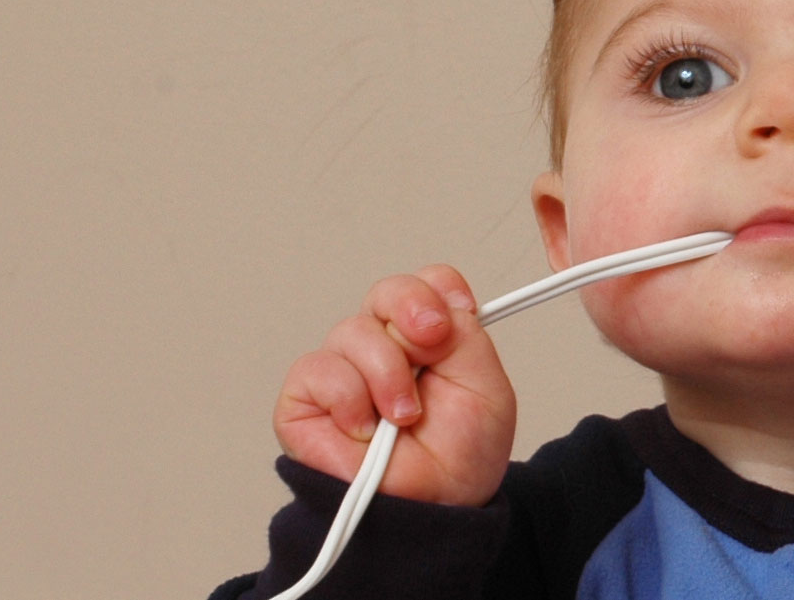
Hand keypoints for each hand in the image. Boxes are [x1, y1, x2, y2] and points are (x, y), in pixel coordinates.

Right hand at [273, 265, 515, 506]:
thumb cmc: (459, 458)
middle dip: (412, 311)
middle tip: (431, 344)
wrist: (434, 508)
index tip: (455, 318)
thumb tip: (439, 303)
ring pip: (354, 330)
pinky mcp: (307, 398)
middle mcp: (384, 347)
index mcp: (427, 340)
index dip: (437, 291)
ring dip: (388, 374)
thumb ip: (466, 336)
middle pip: (387, 292)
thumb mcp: (487, 387)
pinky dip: (351, 398)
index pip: (424, 285)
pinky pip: (319, 368)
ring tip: (404, 417)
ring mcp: (344, 370)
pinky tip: (366, 429)